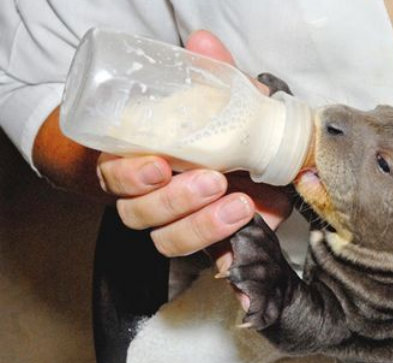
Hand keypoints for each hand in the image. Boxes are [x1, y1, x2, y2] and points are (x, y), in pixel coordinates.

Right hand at [97, 31, 292, 259]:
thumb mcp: (211, 101)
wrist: (232, 164)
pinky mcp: (208, 243)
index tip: (160, 165)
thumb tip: (203, 42)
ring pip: (169, 241)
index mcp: (137, 164)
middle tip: (213, 180)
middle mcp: (149, 200)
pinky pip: (208, 260)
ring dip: (202, 227)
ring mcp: (179, 224)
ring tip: (241, 205)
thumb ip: (208, 74)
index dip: (132, 177)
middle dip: (175, 201)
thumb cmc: (208, 130)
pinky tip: (245, 246)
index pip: (116, 178)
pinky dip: (227, 256)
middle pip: (140, 215)